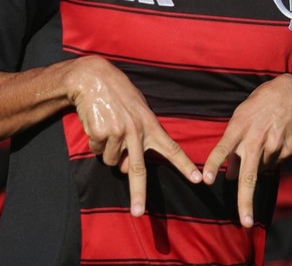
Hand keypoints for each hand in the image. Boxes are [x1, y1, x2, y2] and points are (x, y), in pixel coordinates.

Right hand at [68, 56, 200, 216]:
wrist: (93, 78)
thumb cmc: (119, 95)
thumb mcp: (137, 112)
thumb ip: (139, 139)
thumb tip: (127, 168)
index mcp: (150, 125)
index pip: (172, 148)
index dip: (185, 165)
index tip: (198, 180)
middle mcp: (136, 131)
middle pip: (138, 169)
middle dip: (138, 193)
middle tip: (138, 213)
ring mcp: (118, 133)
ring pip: (111, 160)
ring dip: (108, 150)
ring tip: (108, 127)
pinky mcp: (100, 134)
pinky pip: (96, 150)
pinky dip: (95, 142)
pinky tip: (97, 124)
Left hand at [202, 74, 291, 227]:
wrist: (291, 96)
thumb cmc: (258, 107)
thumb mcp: (239, 118)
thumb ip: (231, 146)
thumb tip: (228, 176)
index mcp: (239, 126)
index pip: (223, 148)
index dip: (213, 164)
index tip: (205, 180)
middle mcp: (256, 138)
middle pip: (249, 174)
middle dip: (246, 200)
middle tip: (245, 222)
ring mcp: (274, 145)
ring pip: (260, 170)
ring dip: (254, 167)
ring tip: (257, 144)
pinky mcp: (287, 150)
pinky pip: (273, 164)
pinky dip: (267, 160)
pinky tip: (269, 144)